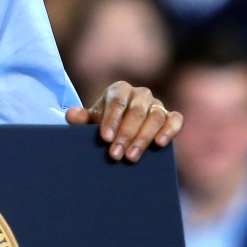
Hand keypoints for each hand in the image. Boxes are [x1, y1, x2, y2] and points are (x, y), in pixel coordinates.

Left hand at [65, 81, 182, 162]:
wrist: (121, 130)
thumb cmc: (104, 124)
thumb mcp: (90, 121)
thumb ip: (80, 119)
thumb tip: (71, 115)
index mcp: (119, 89)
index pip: (117, 101)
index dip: (111, 120)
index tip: (105, 139)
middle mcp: (140, 94)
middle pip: (136, 112)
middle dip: (125, 134)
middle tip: (115, 155)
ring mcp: (157, 104)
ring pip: (155, 117)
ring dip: (144, 138)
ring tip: (131, 157)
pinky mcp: (171, 116)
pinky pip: (175, 119)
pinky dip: (170, 130)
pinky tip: (161, 144)